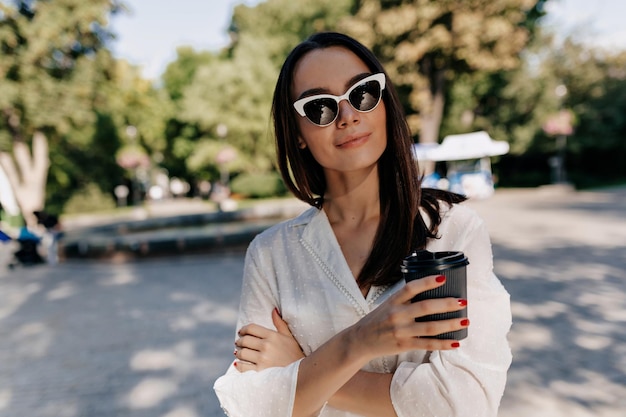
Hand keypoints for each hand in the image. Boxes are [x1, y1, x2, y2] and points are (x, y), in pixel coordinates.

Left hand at [234, 308, 304, 371]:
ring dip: (239, 352)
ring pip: (242, 353)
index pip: (251, 328)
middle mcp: (266, 346)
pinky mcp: (260, 372)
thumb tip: (274, 310)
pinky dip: (239, 364)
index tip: (241, 332)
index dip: (244, 329)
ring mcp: (262, 360)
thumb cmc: (295, 354)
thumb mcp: (289, 337)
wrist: (301, 373)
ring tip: (240, 352)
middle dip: (239, 340)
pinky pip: (243, 367)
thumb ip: (280, 323)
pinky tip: (240, 363)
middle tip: (239, 342)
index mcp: (272, 336)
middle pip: (244, 340)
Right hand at [348, 275, 468, 360]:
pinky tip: (455, 342)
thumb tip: (429, 290)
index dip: (427, 282)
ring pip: (430, 327)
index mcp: (393, 301)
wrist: (361, 340)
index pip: (411, 288)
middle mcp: (397, 314)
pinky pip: (427, 344)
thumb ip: (405, 299)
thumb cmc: (378, 320)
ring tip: (465, 321)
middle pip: (425, 307)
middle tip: (463, 302)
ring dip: (450, 324)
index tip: (443, 278)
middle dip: (446, 304)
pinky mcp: (404, 344)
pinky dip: (443, 344)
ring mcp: (401, 331)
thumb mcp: (387, 304)